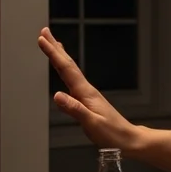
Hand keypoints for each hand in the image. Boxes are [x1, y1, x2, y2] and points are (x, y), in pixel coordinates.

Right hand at [38, 26, 139, 149]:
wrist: (128, 139)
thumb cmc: (112, 133)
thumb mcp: (91, 123)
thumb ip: (74, 109)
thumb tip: (57, 96)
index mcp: (86, 93)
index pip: (66, 69)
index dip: (53, 54)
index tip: (42, 40)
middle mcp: (86, 90)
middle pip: (68, 64)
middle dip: (55, 47)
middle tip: (44, 32)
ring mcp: (87, 94)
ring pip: (70, 70)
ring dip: (60, 56)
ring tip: (53, 44)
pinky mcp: (88, 100)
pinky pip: (73, 79)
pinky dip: (66, 70)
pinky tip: (65, 71)